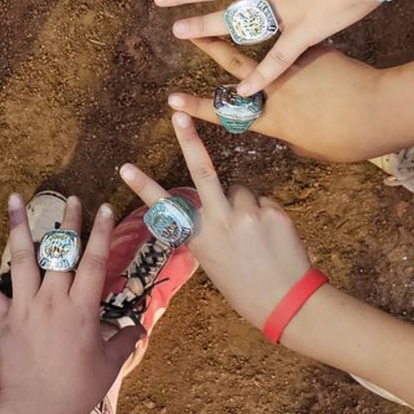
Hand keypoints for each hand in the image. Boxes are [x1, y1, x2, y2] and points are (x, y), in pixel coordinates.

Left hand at [0, 195, 141, 413]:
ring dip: (18, 226)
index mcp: (82, 309)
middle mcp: (53, 300)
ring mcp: (25, 307)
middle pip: (60, 251)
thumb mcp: (109, 364)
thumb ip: (124, 340)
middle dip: (66, 221)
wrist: (38, 410)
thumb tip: (139, 327)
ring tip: (14, 198)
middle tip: (70, 197)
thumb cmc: (77, 389)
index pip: (95, 261)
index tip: (104, 208)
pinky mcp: (1, 320)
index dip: (101, 233)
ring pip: (21, 258)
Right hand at [120, 117, 313, 326]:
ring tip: (253, 233)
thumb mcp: (214, 260)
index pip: (167, 209)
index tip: (125, 167)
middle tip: (178, 112)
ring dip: (243, 202)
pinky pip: (263, 199)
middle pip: (204, 171)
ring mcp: (248, 214)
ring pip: (240, 189)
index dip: (143, 186)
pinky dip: (264, 211)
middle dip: (189, 138)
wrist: (288, 301)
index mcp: (200, 239)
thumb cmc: (246, 285)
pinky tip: (269, 235)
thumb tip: (219, 197)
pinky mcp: (272, 211)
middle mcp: (221, 222)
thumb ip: (211, 227)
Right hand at [166, 38, 394, 162]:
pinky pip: (299, 29)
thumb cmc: (348, 140)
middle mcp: (274, 87)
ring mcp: (292, 63)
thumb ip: (298, 140)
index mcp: (272, 119)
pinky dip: (296, 18)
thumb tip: (294, 141)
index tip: (172, 100)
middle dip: (207, 45)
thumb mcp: (316, 148)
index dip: (198, 107)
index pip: (227, 113)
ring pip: (261, 39)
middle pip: (234, 63)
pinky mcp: (313, 45)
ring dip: (239, 16)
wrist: (374, 113)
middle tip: (184, 30)